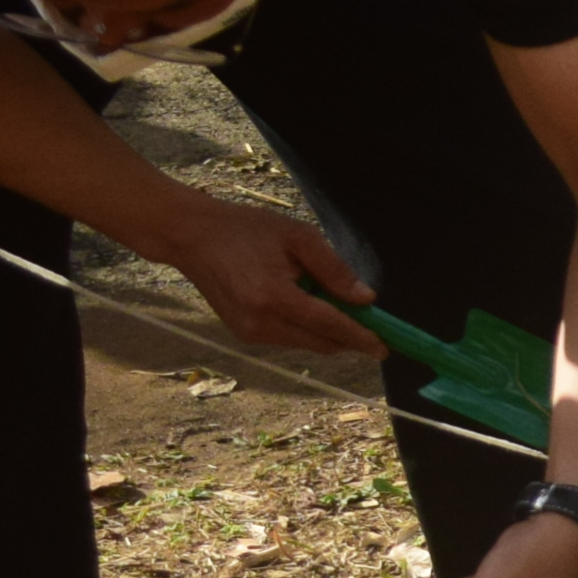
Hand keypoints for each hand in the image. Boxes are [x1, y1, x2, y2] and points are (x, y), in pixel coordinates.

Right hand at [150, 192, 382, 354]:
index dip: (360, 337)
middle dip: (348, 336)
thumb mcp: (298, 237)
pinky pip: (288, 338)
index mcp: (274, 297)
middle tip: (371, 324)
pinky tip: (304, 302)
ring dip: (326, 331)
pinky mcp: (243, 334)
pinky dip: (305, 327)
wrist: (192, 237)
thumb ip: (333, 269)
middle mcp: (260, 323)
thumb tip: (365, 299)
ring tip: (329, 298)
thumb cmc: (246, 230)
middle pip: (321, 342)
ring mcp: (248, 333)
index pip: (329, 325)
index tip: (385, 347)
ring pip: (305, 343)